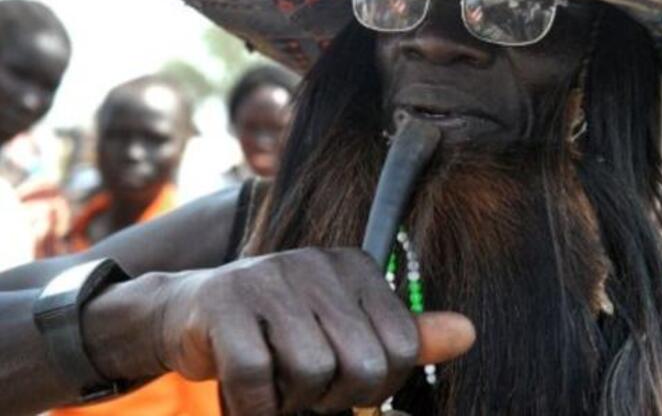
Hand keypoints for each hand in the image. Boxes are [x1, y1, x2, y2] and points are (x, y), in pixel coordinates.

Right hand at [154, 248, 473, 413]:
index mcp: (355, 266)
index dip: (373, 384)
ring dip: (289, 400)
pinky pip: (254, 380)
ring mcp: (268, 278)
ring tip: (273, 379)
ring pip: (310, 373)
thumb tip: (469, 333)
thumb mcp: (345, 327)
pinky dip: (251, 404)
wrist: (190, 312)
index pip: (400, 349)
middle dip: (331, 397)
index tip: (340, 378)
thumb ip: (406, 334)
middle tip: (304, 387)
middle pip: (360, 366)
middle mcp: (317, 263)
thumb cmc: (278, 328)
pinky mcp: (224, 302)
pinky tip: (244, 387)